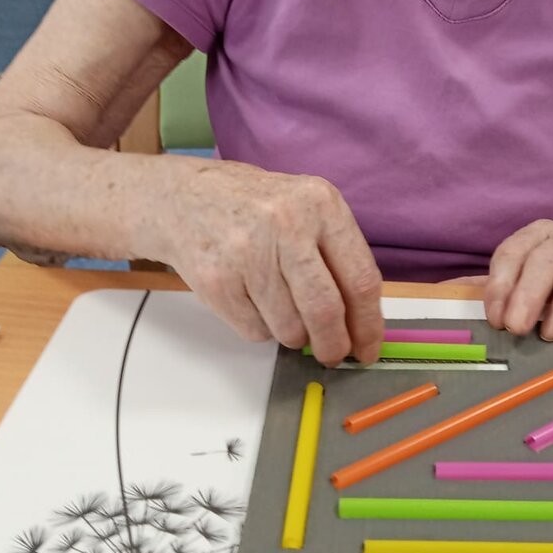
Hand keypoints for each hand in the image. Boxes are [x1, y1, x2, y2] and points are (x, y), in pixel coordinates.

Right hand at [155, 161, 383, 365]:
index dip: (368, 324)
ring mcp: (247, 252)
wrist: (183, 197)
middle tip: (333, 355)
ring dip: (293, 335)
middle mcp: (286, 223)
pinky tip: (252, 299)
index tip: (368, 348)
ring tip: (282, 308)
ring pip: (289, 328)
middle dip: (333, 345)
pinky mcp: (216, 280)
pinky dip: (262, 328)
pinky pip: (256, 331)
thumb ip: (337, 257)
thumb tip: (361, 325)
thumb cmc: (254, 209)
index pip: (360, 278)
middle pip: (325, 310)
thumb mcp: (305, 209)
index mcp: (320, 204)